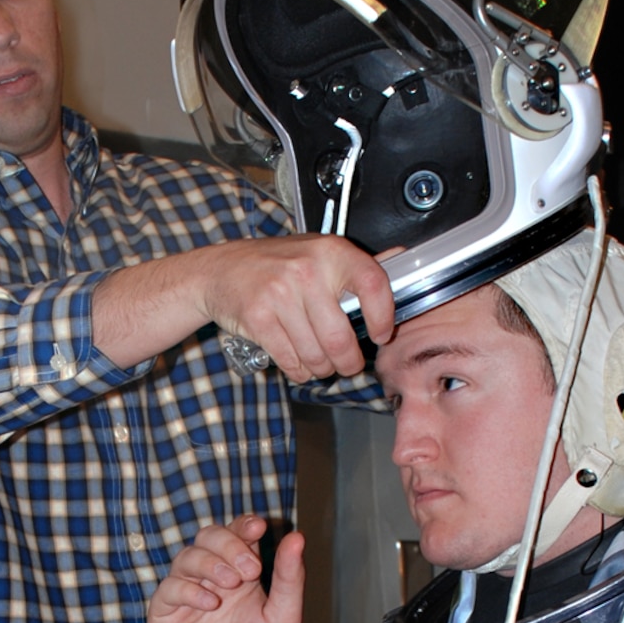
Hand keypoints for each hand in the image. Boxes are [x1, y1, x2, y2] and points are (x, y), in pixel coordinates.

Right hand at [149, 516, 303, 622]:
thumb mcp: (282, 620)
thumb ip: (289, 579)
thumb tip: (296, 537)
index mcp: (241, 575)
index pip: (238, 535)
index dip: (244, 525)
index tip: (258, 527)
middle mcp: (212, 579)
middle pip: (208, 537)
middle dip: (228, 544)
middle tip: (249, 569)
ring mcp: (186, 595)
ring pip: (187, 557)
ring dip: (210, 564)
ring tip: (230, 585)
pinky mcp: (165, 616)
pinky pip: (169, 589)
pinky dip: (189, 589)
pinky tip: (209, 604)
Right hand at [196, 235, 393, 381]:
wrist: (221, 269)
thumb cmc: (275, 265)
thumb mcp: (318, 254)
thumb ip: (356, 267)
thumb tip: (402, 261)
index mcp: (331, 252)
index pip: (373, 285)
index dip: (383, 318)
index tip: (381, 335)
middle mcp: (307, 270)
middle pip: (340, 337)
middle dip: (347, 362)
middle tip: (347, 365)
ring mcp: (280, 293)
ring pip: (316, 354)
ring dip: (322, 369)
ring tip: (320, 363)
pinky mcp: (259, 317)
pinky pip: (291, 360)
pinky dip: (299, 370)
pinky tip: (299, 362)